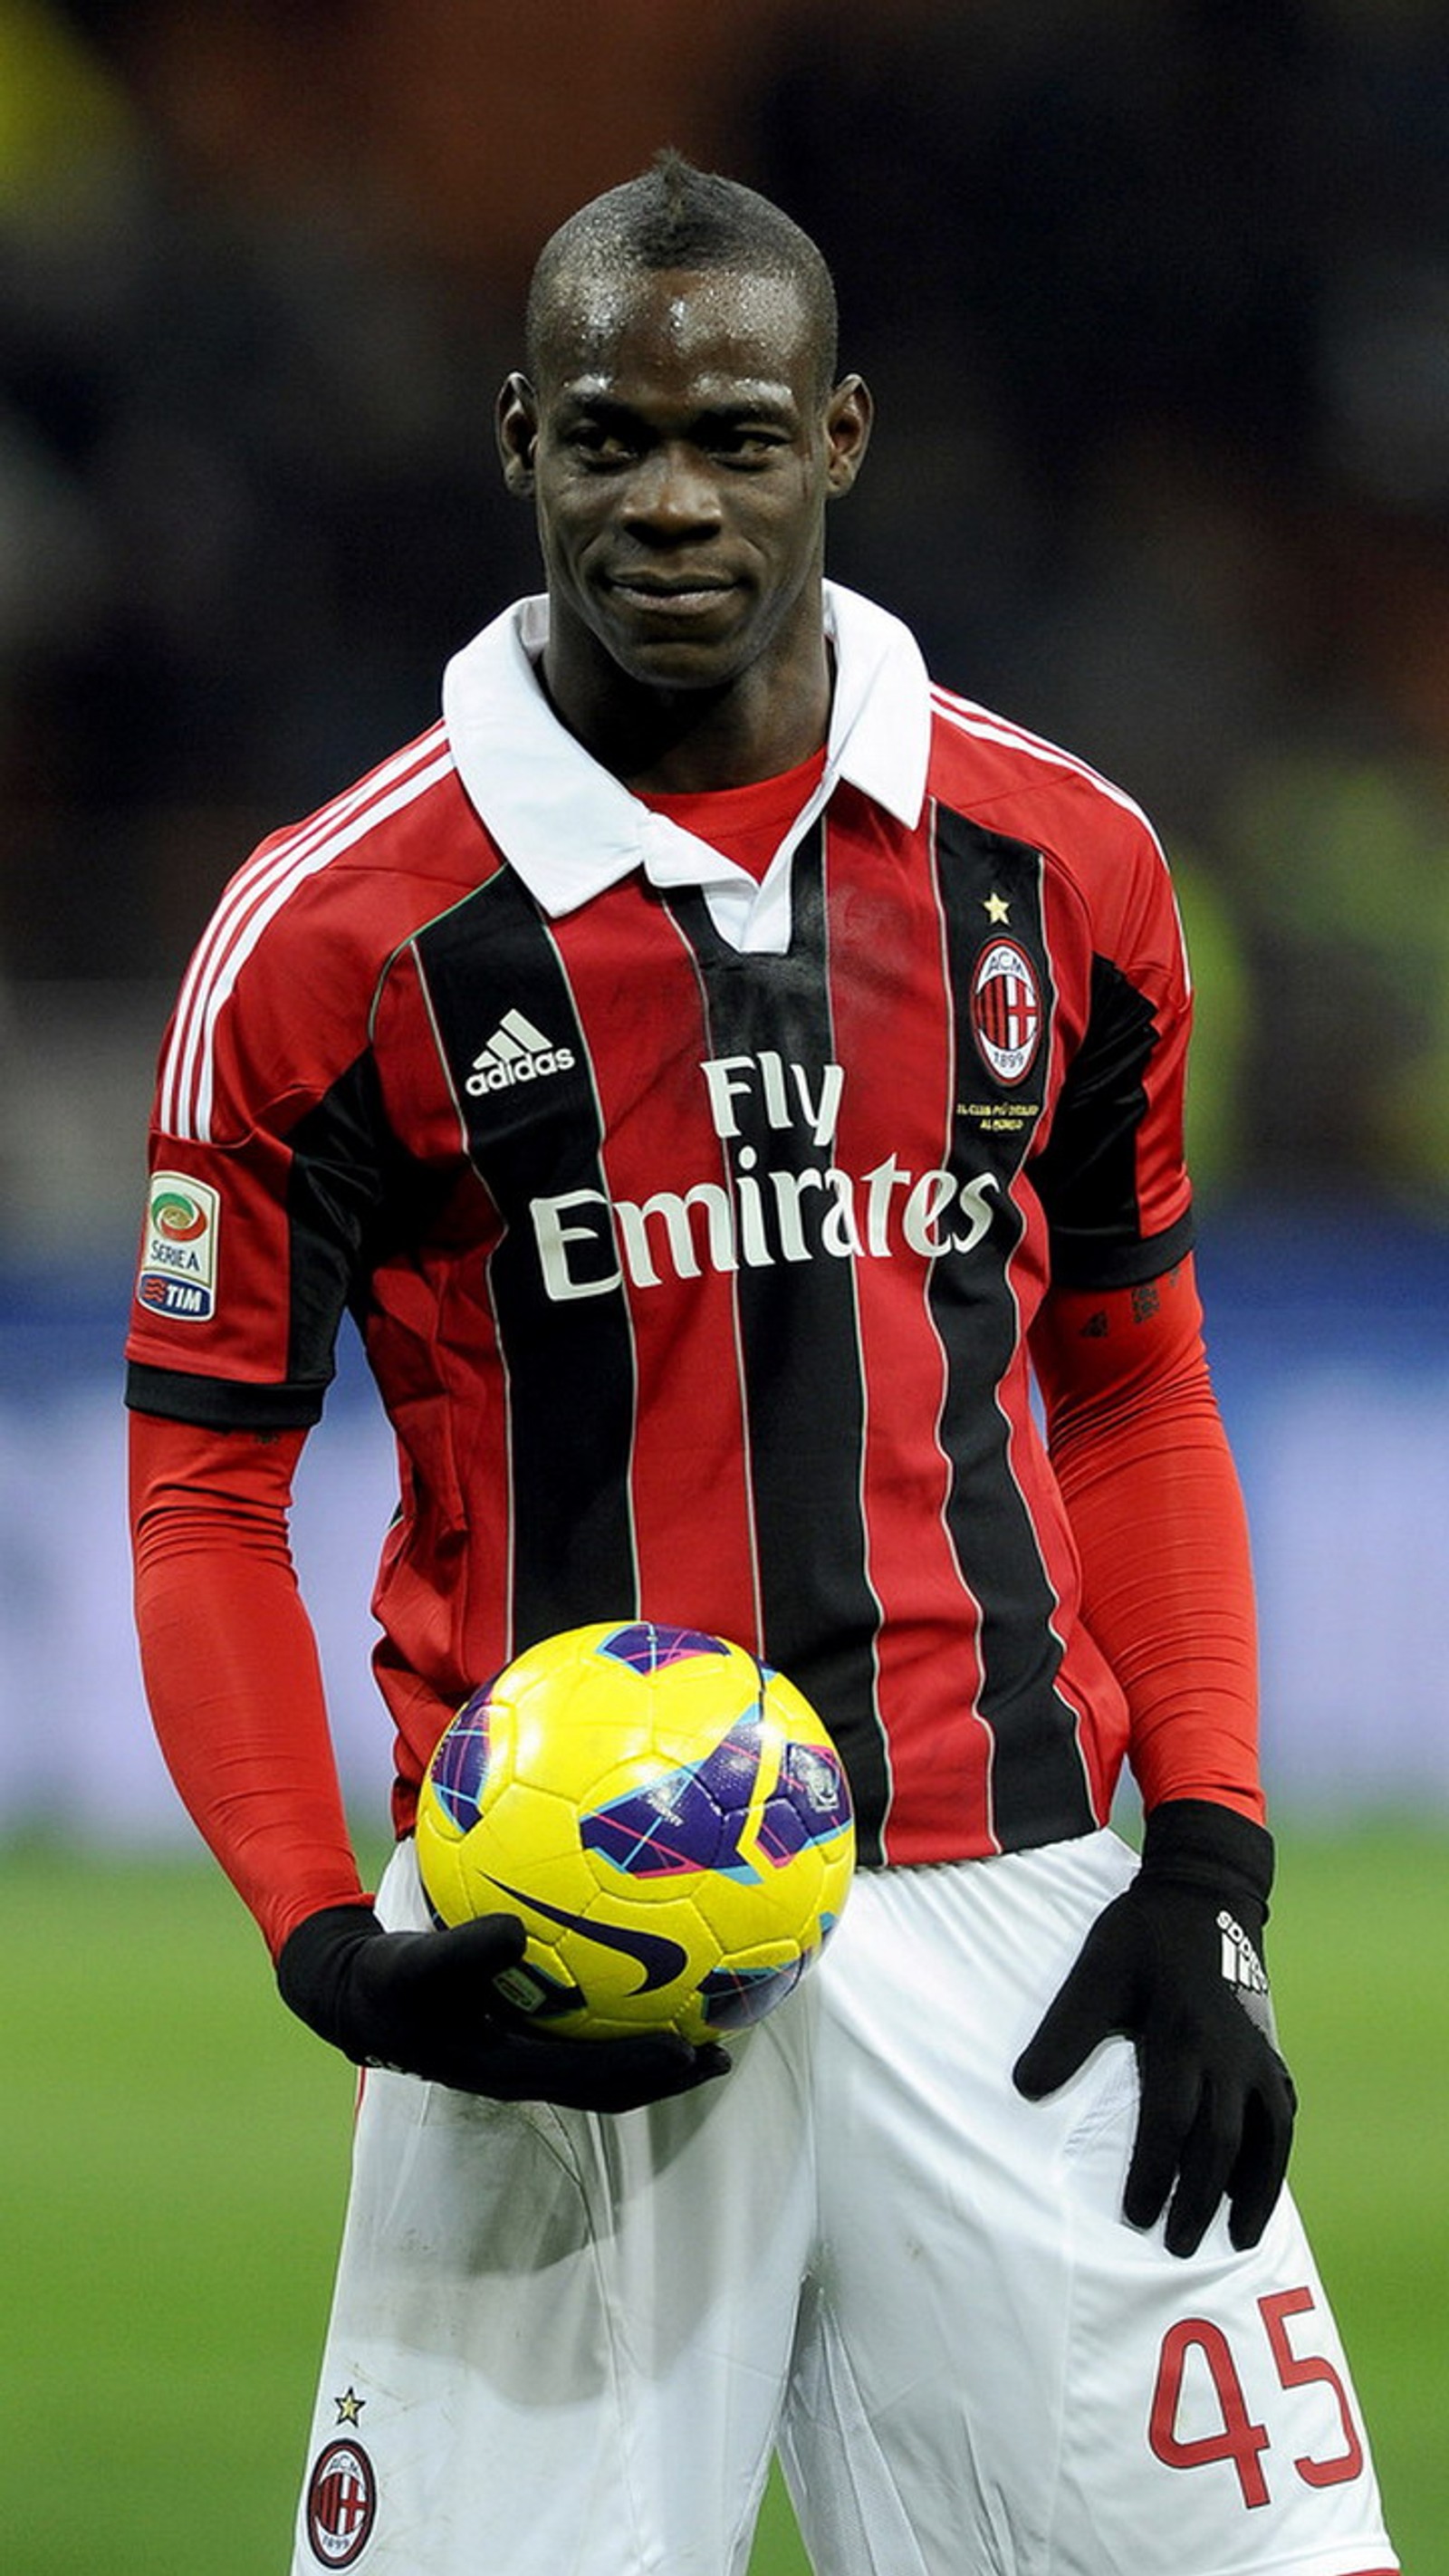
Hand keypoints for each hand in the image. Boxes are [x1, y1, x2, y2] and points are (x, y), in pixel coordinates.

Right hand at [277, 1903, 730, 2112]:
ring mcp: (525, 2059)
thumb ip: (462, 1953)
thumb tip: (513, 1930)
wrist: (361, 1999)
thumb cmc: (391, 1984)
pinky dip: (620, 2021)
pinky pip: (583, 2036)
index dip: (641, 2070)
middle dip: (667, 2074)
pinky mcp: (521, 2038)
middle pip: (612, 2085)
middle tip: (723, 2050)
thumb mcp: (416, 1966)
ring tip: (704, 2025)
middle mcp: (526, 2072)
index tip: (689, 2051)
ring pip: (602, 2067)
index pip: (590, 2079)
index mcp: (508, 2069)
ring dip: (652, 2055)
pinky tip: (642, 1982)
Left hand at [1013, 1801, 1295, 2256]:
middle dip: (1199, 2199)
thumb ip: (1063, 2032)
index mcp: (1182, 2037)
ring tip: (1238, 2236)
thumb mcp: (1094, 1972)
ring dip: (1253, 2190)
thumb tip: (1024, 2090)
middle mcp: (1227, 2053)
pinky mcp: (1269, 2047)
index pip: (1170, 2123)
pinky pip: (1282, 2112)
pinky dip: (1274, 2153)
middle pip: (1219, 2143)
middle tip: (1180, 2248)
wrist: (1204, 1890)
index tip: (1135, 2216)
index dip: (1154, 2174)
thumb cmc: (1141, 1935)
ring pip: (1265, 2136)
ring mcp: (1255, 2052)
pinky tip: (1262, 2181)